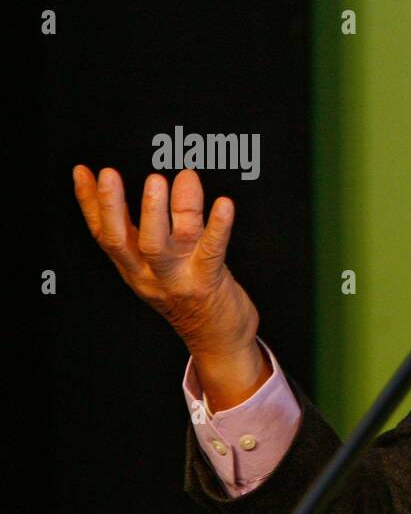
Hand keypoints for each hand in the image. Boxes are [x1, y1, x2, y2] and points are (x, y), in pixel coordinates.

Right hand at [72, 165, 267, 407]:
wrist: (219, 341)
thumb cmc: (192, 297)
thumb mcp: (157, 269)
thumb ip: (144, 235)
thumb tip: (133, 194)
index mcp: (135, 269)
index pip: (104, 234)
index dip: (90, 204)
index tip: (82, 172)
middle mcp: (151, 275)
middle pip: (122, 240)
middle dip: (114, 206)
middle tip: (111, 173)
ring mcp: (178, 280)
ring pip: (161, 245)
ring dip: (162, 211)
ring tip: (169, 179)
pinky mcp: (209, 283)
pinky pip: (211, 252)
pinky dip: (218, 227)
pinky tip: (224, 204)